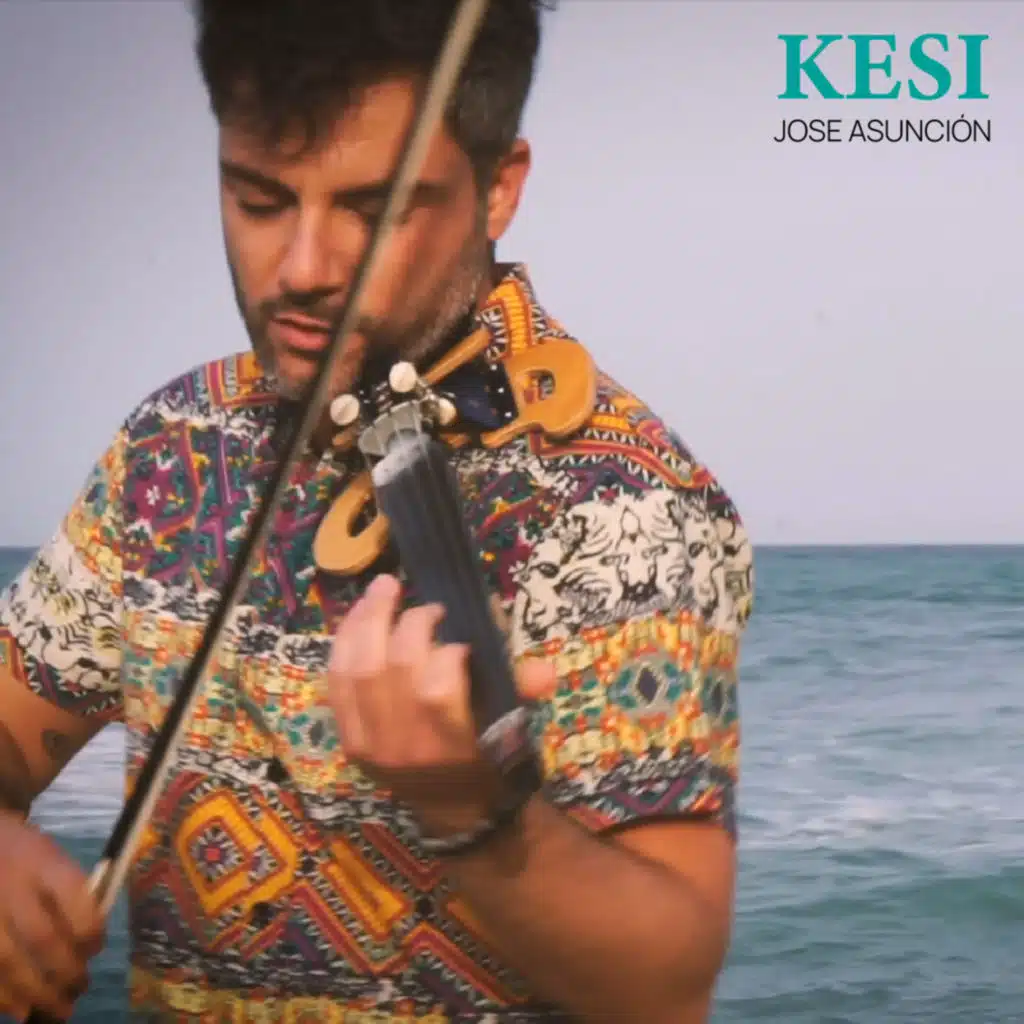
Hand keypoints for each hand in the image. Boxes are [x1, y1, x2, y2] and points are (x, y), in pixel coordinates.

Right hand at [0, 812, 104, 1021]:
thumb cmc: (21, 854)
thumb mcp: (50, 856)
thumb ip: (69, 893)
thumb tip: (88, 943)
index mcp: (40, 861)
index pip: (73, 895)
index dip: (89, 929)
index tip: (97, 948)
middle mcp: (9, 886)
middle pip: (40, 937)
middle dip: (65, 970)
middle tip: (80, 988)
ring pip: (7, 962)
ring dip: (35, 993)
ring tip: (57, 1008)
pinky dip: (3, 996)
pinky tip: (20, 1009)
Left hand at [326, 574, 554, 835]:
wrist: (452, 810)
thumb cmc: (487, 759)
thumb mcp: (513, 728)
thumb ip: (524, 693)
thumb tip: (544, 669)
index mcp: (451, 747)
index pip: (436, 691)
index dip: (447, 652)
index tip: (463, 640)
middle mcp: (404, 747)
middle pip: (393, 669)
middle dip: (410, 624)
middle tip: (429, 605)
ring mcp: (369, 743)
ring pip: (357, 668)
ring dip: (369, 619)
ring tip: (385, 588)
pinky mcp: (347, 737)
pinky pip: (336, 681)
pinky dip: (345, 641)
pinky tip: (359, 615)